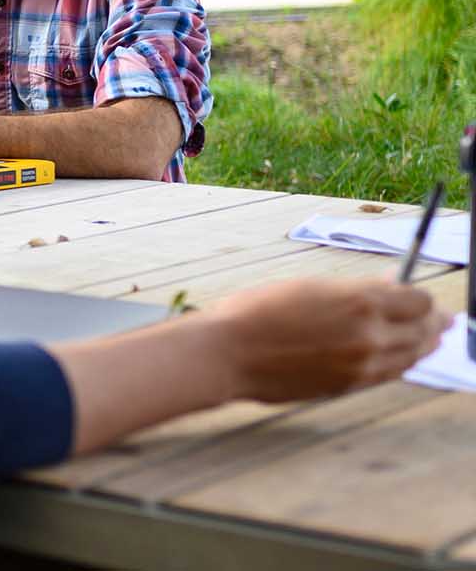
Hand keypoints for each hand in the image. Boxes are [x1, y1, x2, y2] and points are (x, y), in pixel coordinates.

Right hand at [208, 278, 447, 402]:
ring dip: (423, 345)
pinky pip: (391, 374)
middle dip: (434, 322)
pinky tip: (401, 358)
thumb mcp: (309, 286)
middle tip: (443, 319)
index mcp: (361, 301)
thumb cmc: (258, 311)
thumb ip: (355, 291)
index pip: (419, 301)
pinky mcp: (351, 386)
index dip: (423, 298)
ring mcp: (363, 365)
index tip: (421, 297)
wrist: (229, 352)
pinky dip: (402, 363)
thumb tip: (388, 290)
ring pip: (412, 356)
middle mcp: (371, 335)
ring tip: (430, 339)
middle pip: (424, 330)